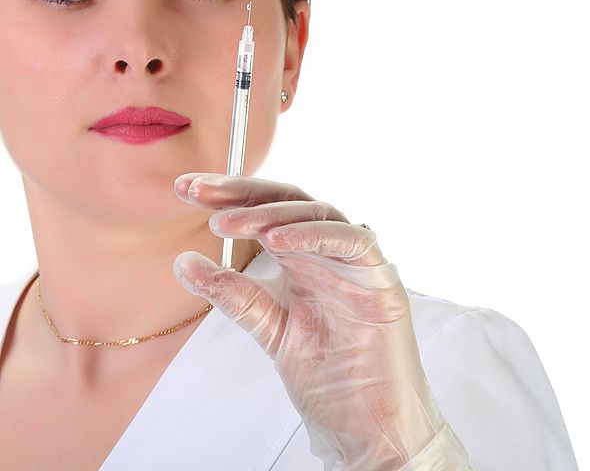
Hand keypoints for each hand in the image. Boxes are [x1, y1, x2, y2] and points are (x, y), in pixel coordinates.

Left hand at [171, 173, 471, 470]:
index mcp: (305, 260)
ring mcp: (357, 263)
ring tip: (226, 222)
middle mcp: (330, 253)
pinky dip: (315, 235)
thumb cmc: (327, 377)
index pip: (267, 213)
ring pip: (320, 213)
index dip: (229, 197)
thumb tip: (184, 262)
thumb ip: (233, 295)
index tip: (185, 190)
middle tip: (198, 192)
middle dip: (242, 193)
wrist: (363, 424)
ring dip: (272, 213)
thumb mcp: (268, 328)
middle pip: (290, 202)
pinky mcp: (381, 280)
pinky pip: (353, 241)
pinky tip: (278, 239)